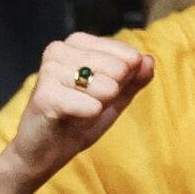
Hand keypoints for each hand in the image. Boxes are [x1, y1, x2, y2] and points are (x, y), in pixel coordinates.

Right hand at [3, 34, 154, 184]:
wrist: (45, 150)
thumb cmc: (79, 119)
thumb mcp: (115, 97)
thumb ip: (134, 78)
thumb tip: (149, 59)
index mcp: (78, 43)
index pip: (128, 54)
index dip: (123, 82)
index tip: (98, 92)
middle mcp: (60, 49)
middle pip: (119, 69)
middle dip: (110, 95)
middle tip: (86, 104)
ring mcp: (50, 69)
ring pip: (107, 87)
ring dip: (98, 106)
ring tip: (77, 110)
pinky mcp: (45, 95)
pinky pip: (92, 105)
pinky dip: (89, 117)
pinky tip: (71, 119)